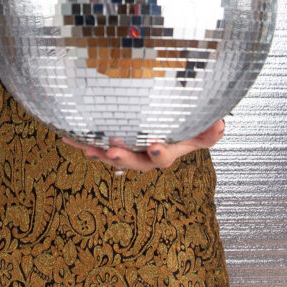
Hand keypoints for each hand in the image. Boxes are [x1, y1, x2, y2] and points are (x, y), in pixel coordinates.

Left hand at [61, 119, 225, 172]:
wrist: (162, 128)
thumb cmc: (182, 129)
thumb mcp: (196, 130)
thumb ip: (207, 131)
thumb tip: (221, 124)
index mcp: (165, 153)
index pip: (165, 157)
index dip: (161, 153)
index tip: (155, 146)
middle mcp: (144, 157)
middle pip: (134, 162)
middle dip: (123, 157)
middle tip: (113, 150)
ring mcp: (126, 152)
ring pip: (112, 157)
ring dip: (100, 154)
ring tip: (90, 149)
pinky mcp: (109, 146)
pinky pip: (94, 145)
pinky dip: (80, 142)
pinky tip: (65, 135)